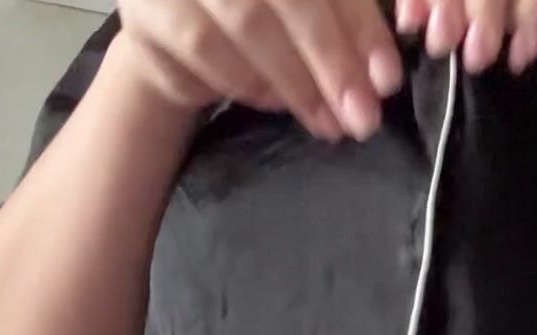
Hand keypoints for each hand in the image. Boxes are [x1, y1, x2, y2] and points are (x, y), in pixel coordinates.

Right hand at [115, 0, 406, 140]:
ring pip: (247, 22)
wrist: (173, 35)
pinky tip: (277, 105)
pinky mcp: (149, 9)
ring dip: (295, 81)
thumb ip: (343, 26)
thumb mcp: (310, 12)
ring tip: (328, 122)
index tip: (387, 79)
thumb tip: (379, 78)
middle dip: (332, 60)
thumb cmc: (260, 16)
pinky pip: (205, 48)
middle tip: (362, 116)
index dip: (361, 25)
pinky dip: (249, 83)